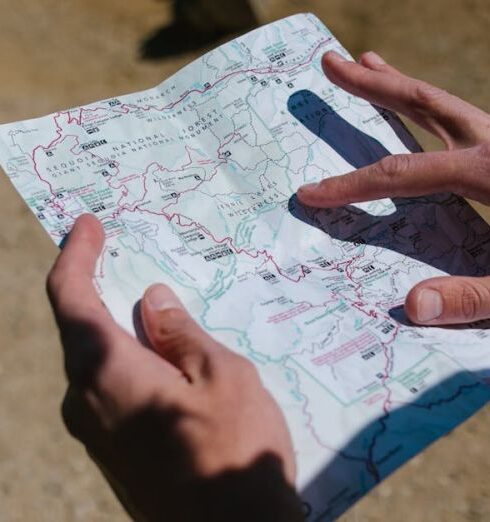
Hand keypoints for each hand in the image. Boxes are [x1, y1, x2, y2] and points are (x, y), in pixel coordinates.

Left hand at [47, 215, 301, 521]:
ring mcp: (96, 430)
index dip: (76, 255)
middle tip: (125, 255)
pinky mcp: (112, 449)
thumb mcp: (220, 375)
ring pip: (97, 358)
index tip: (89, 225)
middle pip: (80, 327)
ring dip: (119, 325)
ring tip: (154, 305)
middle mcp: (86, 400)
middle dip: (99, 286)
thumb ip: (181, 333)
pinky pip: (110, 386)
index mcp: (106, 371)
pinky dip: (127, 357)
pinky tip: (163, 356)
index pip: (72, 296)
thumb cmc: (234, 449)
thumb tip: (153, 300)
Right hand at [297, 50, 489, 325]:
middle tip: (331, 64)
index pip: (402, 174)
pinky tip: (425, 116)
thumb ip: (477, 296)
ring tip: (367, 63)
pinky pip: (466, 122)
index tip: (310, 192)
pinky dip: (434, 112)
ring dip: (403, 87)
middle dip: (372, 87)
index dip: (351, 185)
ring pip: (446, 104)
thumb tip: (411, 306)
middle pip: (424, 104)